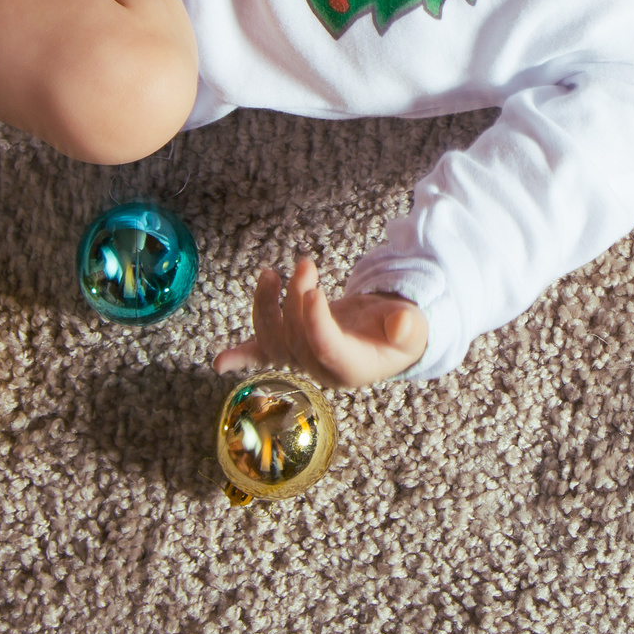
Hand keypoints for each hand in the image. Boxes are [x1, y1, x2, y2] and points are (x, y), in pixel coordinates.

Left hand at [213, 254, 427, 388]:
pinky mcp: (290, 348)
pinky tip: (220, 362)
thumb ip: (409, 326)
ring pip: (273, 342)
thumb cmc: (400, 331)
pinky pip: (261, 356)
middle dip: (295, 299)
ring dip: (266, 307)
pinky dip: (240, 357)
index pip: (327, 347)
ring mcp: (302, 360)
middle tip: (306, 264)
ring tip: (270, 273)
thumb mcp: (413, 327)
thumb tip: (402, 324)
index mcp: (352, 367)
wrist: (387, 339)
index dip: (316, 322)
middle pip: (295, 340)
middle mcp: (322, 369)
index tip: (314, 291)